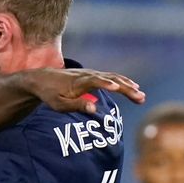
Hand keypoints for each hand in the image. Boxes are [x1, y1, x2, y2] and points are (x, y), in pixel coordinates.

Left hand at [27, 68, 144, 113]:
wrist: (42, 79)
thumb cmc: (50, 94)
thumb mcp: (58, 104)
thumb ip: (75, 105)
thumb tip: (93, 109)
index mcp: (78, 82)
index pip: (94, 81)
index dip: (106, 84)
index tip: (117, 88)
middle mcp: (87, 74)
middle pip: (110, 79)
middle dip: (126, 88)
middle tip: (140, 98)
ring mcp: (91, 73)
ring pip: (113, 77)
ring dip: (128, 85)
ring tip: (141, 96)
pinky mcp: (93, 75)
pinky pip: (111, 77)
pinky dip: (123, 81)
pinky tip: (133, 87)